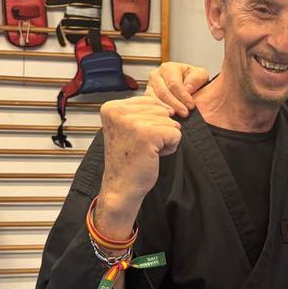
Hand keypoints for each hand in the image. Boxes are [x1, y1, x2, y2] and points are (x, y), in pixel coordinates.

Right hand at [97, 96, 182, 230]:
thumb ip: (142, 111)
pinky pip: (176, 133)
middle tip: (141, 146)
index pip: (150, 102)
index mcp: (111, 107)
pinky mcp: (148, 134)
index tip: (135, 138)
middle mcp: (119, 111)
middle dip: (159, 130)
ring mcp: (133, 122)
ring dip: (164, 139)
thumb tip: (170, 105)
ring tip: (146, 151)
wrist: (122, 186)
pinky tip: (153, 155)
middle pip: (161, 110)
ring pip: (170, 121)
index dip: (150, 122)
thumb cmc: (127, 159)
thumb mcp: (128, 127)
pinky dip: (170, 146)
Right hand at [145, 61, 210, 117]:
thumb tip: (187, 88)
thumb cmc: (192, 79)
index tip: (191, 106)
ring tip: (174, 115)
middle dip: (175, 104)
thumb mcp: (200, 75)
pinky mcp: (147, 96)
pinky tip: (166, 117)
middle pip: (163, 92)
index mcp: (168, 68)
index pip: (174, 84)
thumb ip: (196, 79)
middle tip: (184, 113)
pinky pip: (150, 104)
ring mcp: (149, 86)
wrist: (186, 83)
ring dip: (165, 109)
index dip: (183, 96)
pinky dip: (158, 111)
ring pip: (154, 99)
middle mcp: (156, 75)